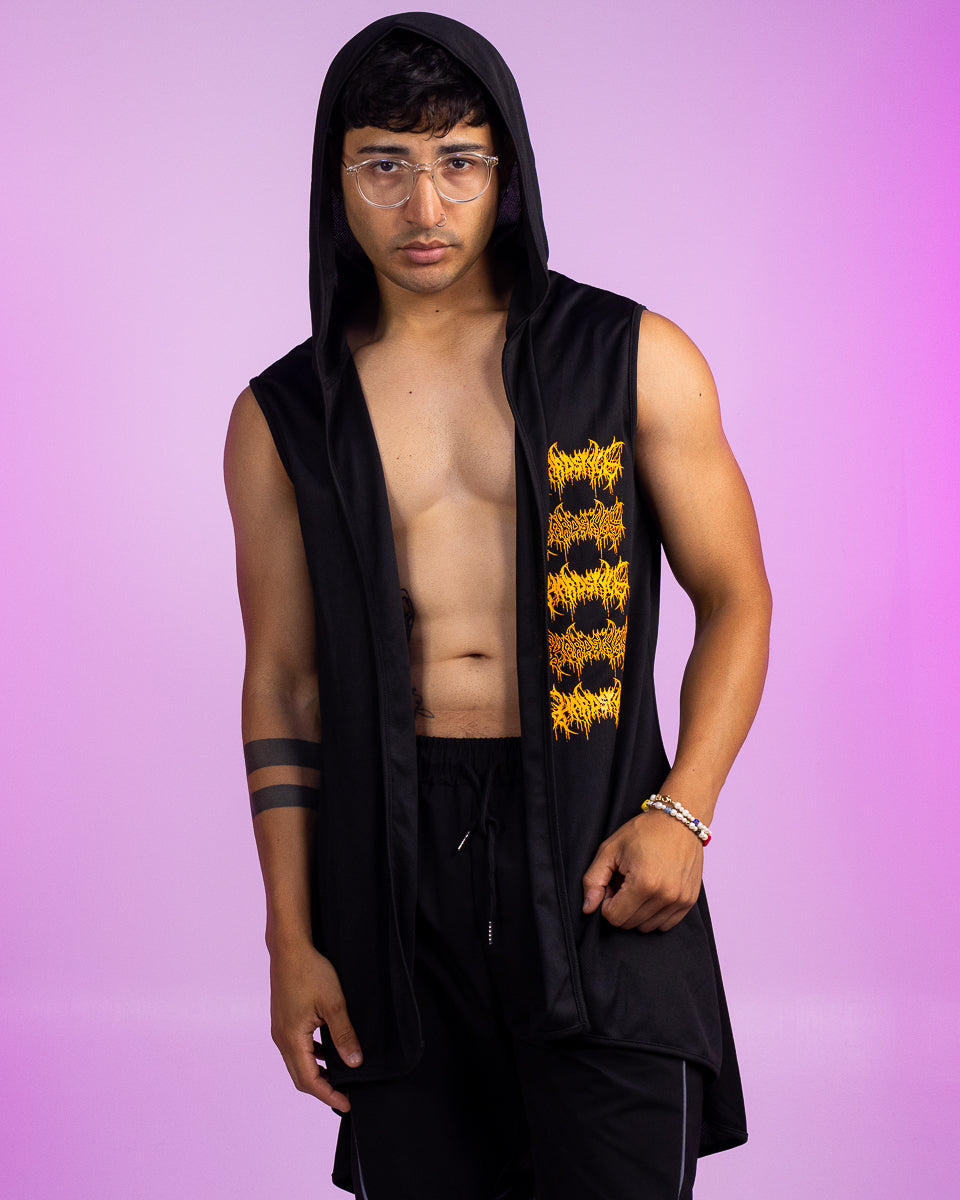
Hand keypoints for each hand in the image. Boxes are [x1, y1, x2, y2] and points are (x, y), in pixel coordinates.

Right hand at [269, 943, 363, 1110]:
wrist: (290, 948)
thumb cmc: (310, 971)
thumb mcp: (333, 1003)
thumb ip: (343, 1035)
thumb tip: (355, 1063)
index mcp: (292, 1038)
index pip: (309, 1080)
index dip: (329, 1095)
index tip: (347, 1103)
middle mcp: (281, 1039)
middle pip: (300, 1077)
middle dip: (323, 1089)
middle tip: (346, 1095)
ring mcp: (281, 1030)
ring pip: (298, 1063)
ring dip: (317, 1074)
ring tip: (340, 1077)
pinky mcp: (284, 1021)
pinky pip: (297, 1048)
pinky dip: (313, 1057)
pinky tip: (329, 1052)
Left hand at [581, 809, 702, 932]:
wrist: (678, 820)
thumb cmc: (643, 831)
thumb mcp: (610, 849)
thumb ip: (593, 880)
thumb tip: (587, 909)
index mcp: (644, 883)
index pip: (614, 917)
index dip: (607, 901)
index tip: (614, 882)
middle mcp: (665, 896)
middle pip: (630, 923)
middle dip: (621, 906)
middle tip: (625, 881)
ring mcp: (680, 900)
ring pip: (646, 927)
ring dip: (638, 911)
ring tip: (640, 885)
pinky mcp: (689, 901)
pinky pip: (665, 925)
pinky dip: (654, 914)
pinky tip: (653, 892)